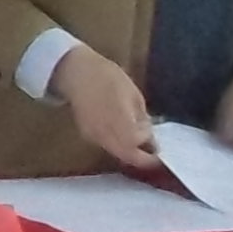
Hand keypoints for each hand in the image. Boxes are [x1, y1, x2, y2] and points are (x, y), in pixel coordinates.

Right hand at [49, 45, 160, 171]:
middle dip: (142, 158)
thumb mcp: (133, 93)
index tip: (155, 135)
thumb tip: (149, 131)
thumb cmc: (108, 78)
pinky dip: (118, 145)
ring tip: (139, 144)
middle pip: (127, 156)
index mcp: (120, 122)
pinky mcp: (86, 135)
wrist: (77, 73)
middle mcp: (106, 134)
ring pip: (116, 153)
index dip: (148, 139)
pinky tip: (122, 136)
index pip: (138, 141)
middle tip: (153, 155)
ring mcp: (94, 136)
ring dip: (130, 152)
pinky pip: (106, 146)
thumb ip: (141, 116)